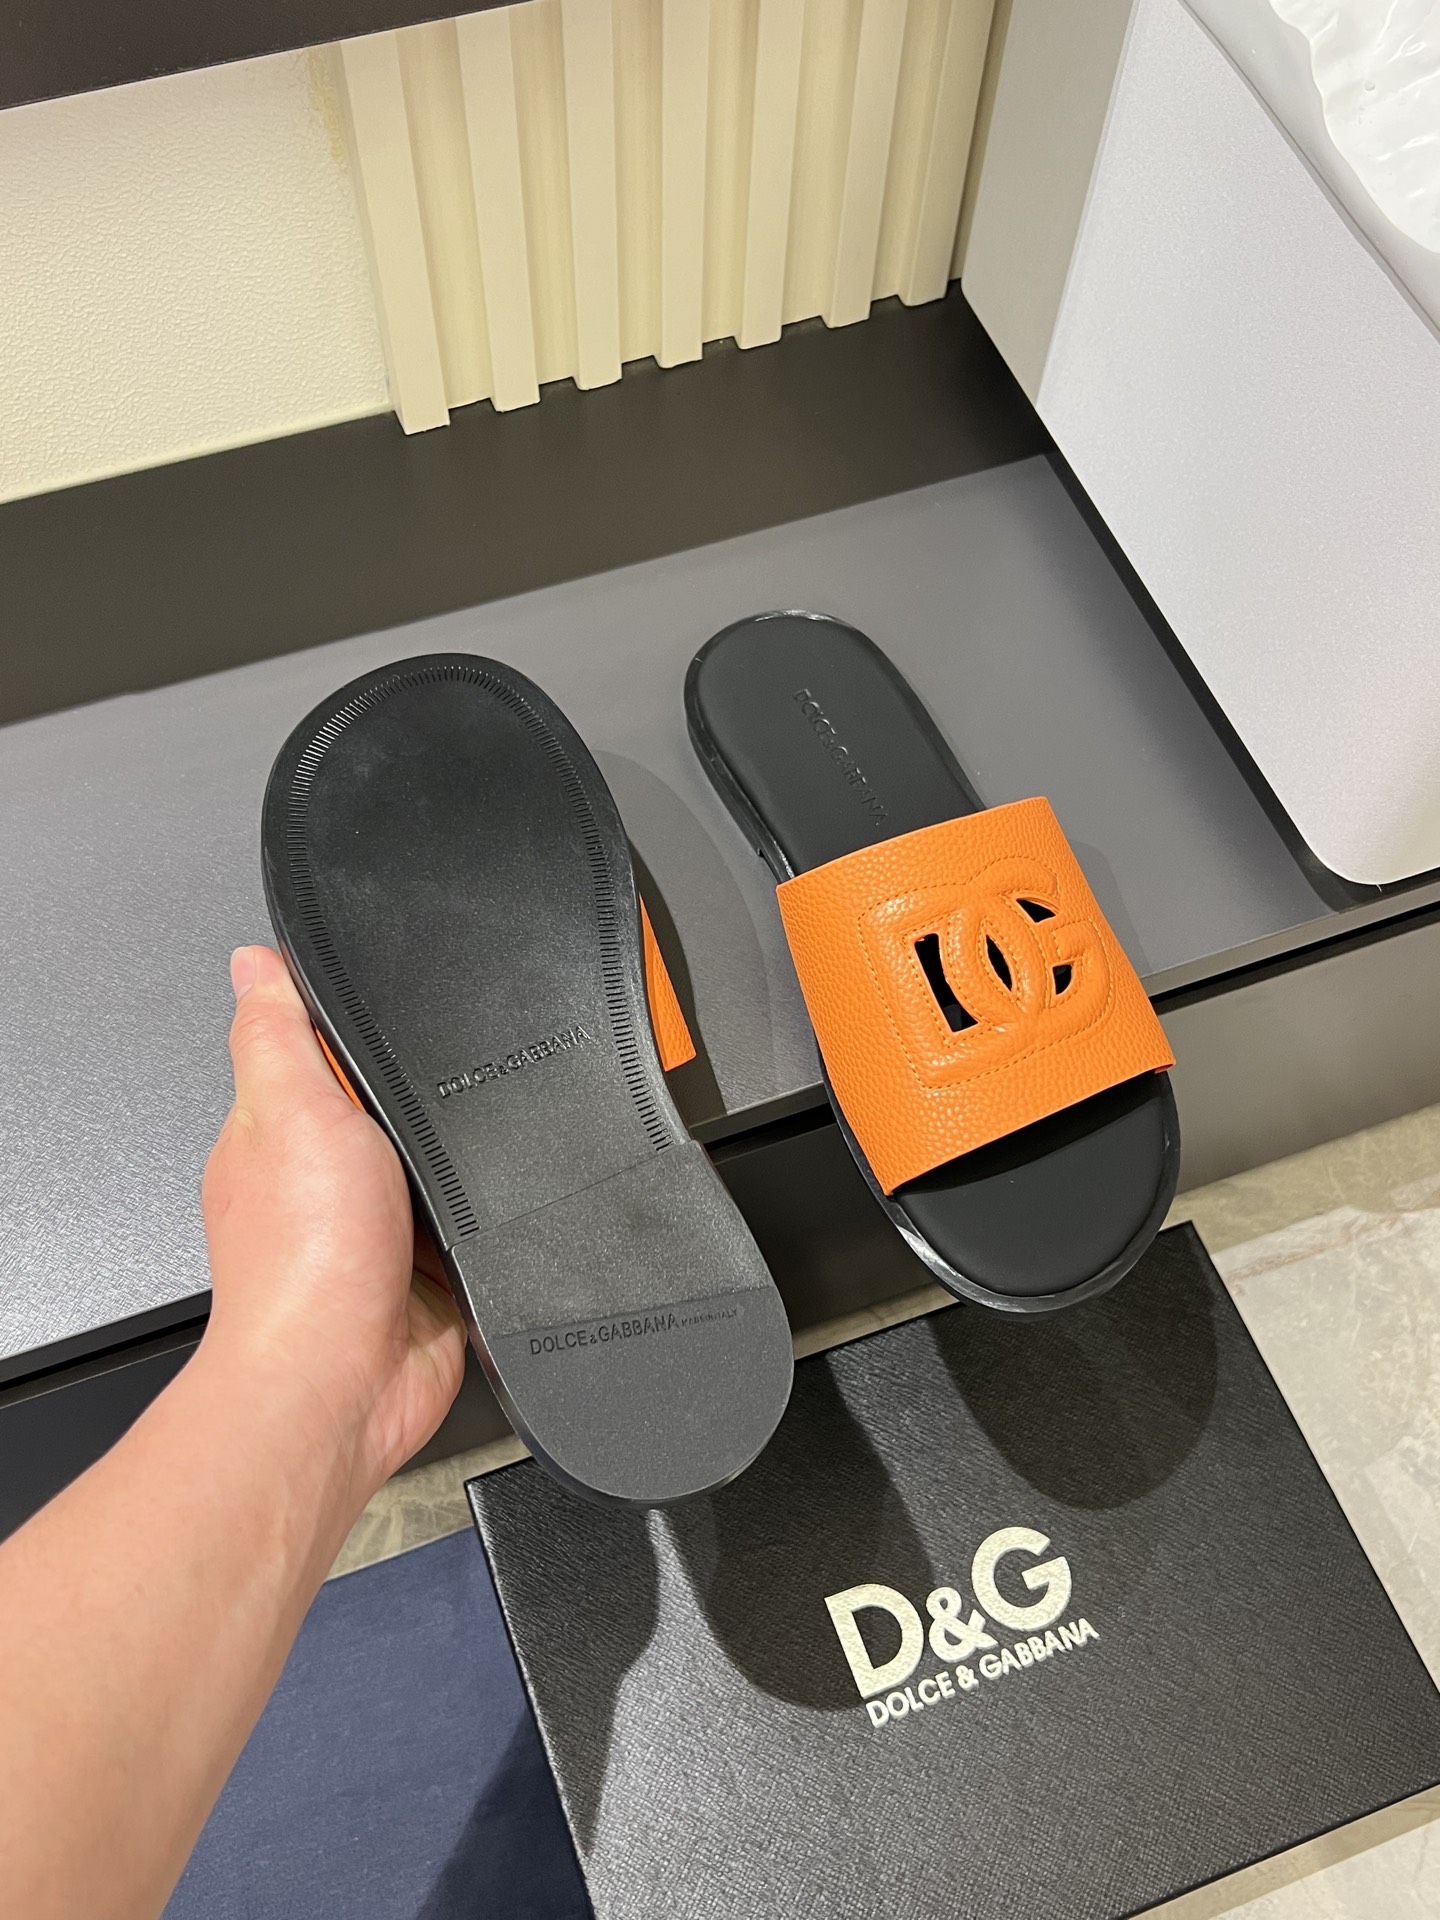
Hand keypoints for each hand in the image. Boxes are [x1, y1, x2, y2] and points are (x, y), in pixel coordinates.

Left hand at [202, 946, 466, 1509]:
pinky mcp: (429, 1273)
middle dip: (424, 1094)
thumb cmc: (301, 1262)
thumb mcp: (288, 1111)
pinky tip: (491, 1211)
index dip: (355, 1023)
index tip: (398, 1000)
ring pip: (439, 1164)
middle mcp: (325, 1180)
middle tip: (450, 1085)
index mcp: (277, 1130)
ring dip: (460, 1162)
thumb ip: (276, 1033)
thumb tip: (252, 961)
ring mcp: (378, 1230)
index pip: (316, 1049)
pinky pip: (475, 1225)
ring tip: (471, 1151)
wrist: (342, 1383)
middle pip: (390, 1104)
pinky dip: (489, 1220)